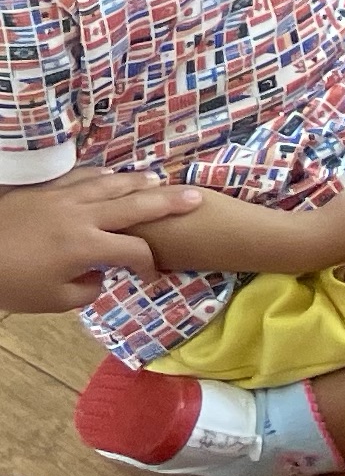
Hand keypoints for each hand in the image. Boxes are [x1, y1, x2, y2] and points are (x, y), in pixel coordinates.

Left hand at [0, 166, 183, 309]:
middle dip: (169, 203)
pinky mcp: (43, 190)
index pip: (134, 250)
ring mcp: (62, 198)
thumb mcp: (53, 300)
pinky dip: (102, 175)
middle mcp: (81, 216)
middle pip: (135, 205)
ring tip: (158, 181)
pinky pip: (80, 176)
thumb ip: (86, 289)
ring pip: (110, 183)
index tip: (152, 276)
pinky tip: (112, 176)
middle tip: (196, 197)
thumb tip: (100, 275)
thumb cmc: (12, 284)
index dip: (150, 264)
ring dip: (138, 182)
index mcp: (86, 246)